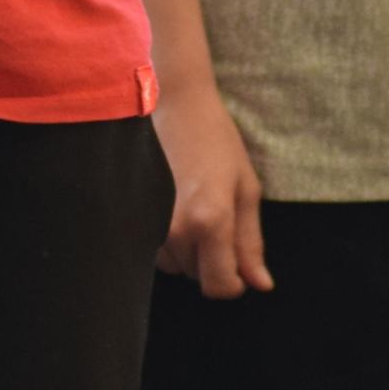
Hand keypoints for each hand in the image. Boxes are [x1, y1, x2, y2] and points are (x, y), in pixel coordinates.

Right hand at [151, 76, 272, 297]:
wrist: (170, 102)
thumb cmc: (214, 139)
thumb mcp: (245, 188)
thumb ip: (250, 242)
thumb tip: (260, 285)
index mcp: (210, 221)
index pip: (220, 287)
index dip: (233, 283)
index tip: (237, 266)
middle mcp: (174, 229)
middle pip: (195, 276)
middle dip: (209, 259)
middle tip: (214, 216)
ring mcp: (146, 222)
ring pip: (171, 265)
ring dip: (185, 250)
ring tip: (191, 206)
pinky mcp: (128, 214)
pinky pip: (151, 247)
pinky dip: (164, 238)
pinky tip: (170, 205)